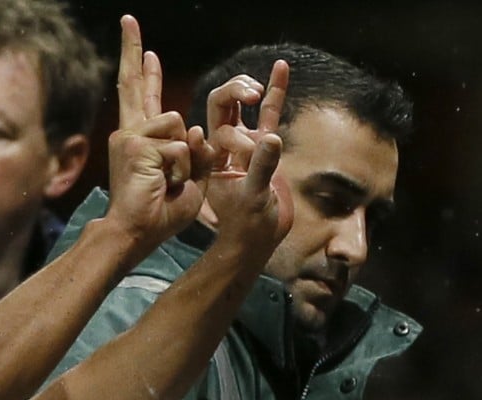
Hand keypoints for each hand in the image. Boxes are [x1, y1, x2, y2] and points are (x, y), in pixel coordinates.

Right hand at [102, 15, 212, 252]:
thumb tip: (193, 127)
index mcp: (140, 140)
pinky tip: (163, 185)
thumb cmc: (160, 215)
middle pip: (134, 84)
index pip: (144, 99)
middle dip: (132, 49)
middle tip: (128, 19)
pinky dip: (181, 169)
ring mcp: (130, 137)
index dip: (146, 73)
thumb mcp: (190, 180)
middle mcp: (130, 133)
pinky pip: (178, 146)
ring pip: (177, 124)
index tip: (146, 51)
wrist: (135, 233)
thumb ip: (195, 152)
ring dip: (185, 159)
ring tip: (167, 184)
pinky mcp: (135, 145)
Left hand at [203, 60, 293, 248]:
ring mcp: (244, 143)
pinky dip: (275, 92)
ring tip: (258, 89)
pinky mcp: (265, 146)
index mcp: (213, 157)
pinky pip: (269, 114)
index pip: (216, 127)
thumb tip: (271, 137)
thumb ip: (262, 167)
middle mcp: (225, 146)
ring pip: (242, 106)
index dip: (228, 125)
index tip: (245, 145)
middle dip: (233, 93)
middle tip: (250, 95)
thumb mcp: (253, 197)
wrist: (259, 238)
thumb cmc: (249, 223)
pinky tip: (280, 67)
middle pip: (221, 106)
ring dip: (248, 90)